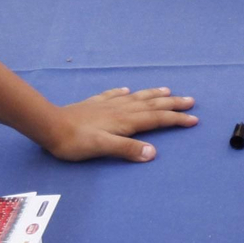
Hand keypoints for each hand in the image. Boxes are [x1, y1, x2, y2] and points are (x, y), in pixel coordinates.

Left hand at [38, 86, 197, 161]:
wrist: (49, 126)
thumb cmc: (75, 141)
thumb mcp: (103, 148)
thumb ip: (127, 149)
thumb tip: (153, 152)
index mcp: (126, 121)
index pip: (157, 118)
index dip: (176, 119)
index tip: (194, 119)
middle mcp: (121, 109)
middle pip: (152, 104)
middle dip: (172, 103)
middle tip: (191, 100)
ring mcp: (108, 104)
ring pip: (137, 98)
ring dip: (154, 94)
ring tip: (168, 90)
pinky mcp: (95, 104)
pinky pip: (115, 95)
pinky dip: (125, 93)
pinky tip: (127, 90)